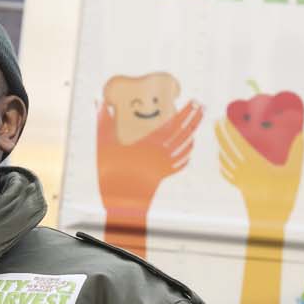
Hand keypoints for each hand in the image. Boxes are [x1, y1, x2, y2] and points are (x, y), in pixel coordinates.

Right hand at [97, 100, 202, 223]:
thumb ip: (104, 122)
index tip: (194, 101)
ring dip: (192, 134)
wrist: (120, 203)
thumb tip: (100, 102)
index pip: (174, 123)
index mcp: (151, 143)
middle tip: (202, 107)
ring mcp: (164, 166)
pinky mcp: (162, 176)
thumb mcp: (104, 145)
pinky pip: (180, 164)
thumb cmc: (111, 173)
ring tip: (196, 125)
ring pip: (184, 148)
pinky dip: (186, 155)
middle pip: (184, 133)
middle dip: (194, 119)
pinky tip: (188, 151)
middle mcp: (162, 153)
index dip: (186, 112)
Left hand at [217, 119, 303, 229]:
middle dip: (220, 135)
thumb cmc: (283, 197)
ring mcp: (240, 180)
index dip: (229, 130)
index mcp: (254, 164)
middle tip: (217, 123)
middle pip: (227, 149)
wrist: (269, 222)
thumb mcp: (294, 172)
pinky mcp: (240, 188)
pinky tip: (223, 163)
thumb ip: (298, 152)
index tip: (224, 119)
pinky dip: (223, 165)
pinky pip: (227, 174)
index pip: (237, 143)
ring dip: (221, 148)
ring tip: (220, 140)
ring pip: (225, 161)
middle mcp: (243, 170)